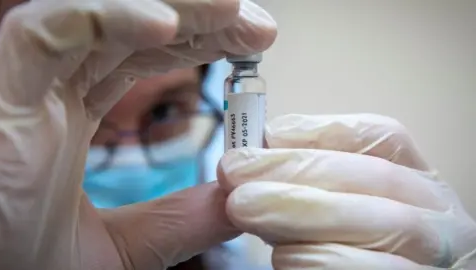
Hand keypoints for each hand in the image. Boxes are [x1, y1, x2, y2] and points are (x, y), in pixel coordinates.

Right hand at [0, 0, 275, 268]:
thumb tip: (241, 199)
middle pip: (130, 31)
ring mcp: (20, 85)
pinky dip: (106, 18)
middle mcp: (48, 91)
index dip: (199, 45)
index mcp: (72, 116)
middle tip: (258, 25)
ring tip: (231, 11)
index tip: (252, 45)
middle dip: (198, 21)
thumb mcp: (122, 250)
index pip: (143, 59)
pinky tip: (164, 24)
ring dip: (170, 9)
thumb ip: (180, 222)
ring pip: (96, 17)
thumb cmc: (25, 268)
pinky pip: (46, 31)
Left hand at [218, 114, 475, 268]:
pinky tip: (285, 257)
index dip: (323, 130)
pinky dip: (328, 260)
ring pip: (387, 223)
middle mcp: (437, 214)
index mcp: (413, 183)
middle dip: (299, 169)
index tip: (270, 132)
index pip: (381, 137)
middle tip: (234, 171)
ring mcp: (436, 256)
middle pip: (378, 176)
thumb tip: (237, 171)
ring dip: (306, 210)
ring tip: (242, 208)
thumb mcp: (313, 208)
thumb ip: (287, 187)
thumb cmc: (329, 249)